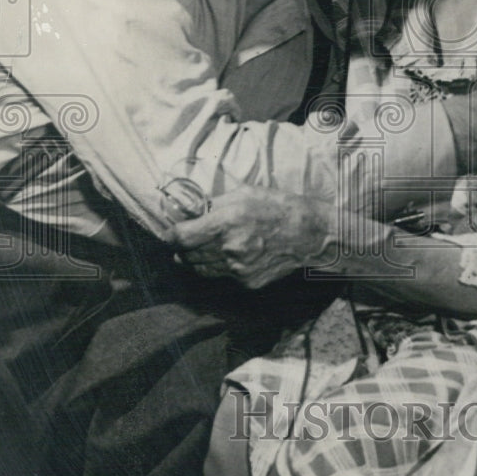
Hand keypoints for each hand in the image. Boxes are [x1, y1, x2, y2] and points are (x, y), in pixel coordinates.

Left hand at [164, 186, 334, 289]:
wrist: (308, 234)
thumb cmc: (277, 207)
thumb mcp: (244, 194)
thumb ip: (215, 205)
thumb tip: (192, 212)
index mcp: (225, 223)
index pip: (182, 236)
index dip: (170, 236)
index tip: (168, 235)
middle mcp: (229, 249)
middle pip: (188, 255)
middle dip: (182, 248)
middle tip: (182, 242)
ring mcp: (238, 269)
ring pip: (201, 269)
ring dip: (195, 260)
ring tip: (197, 251)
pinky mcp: (247, 282)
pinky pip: (222, 276)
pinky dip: (219, 267)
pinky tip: (225, 257)